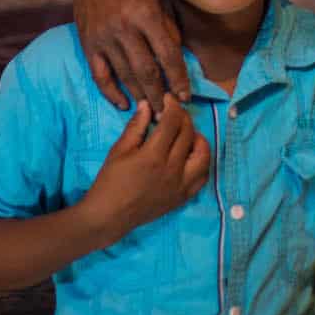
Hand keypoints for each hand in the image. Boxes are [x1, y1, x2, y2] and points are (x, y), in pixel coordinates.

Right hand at [72, 0, 190, 109]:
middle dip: (160, 96)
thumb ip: (168, 26)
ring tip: (151, 112)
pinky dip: (111, 93)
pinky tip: (124, 104)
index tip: (186, 97)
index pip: (167, 54)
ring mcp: (104, 37)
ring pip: (125, 77)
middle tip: (168, 114)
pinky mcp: (88, 44)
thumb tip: (177, 56)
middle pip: (146, 72)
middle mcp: (124, 27)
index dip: (179, 79)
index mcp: (146, 13)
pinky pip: (100, 76)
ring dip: (140, 98)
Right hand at [79, 97, 210, 243]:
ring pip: (203, 156)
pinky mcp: (183, 197)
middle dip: (183, 118)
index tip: (168, 99)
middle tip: (175, 113)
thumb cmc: (110, 181)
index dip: (172, 106)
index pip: (172, 122)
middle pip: (188, 134)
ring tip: (187, 134)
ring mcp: (181, 185)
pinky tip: (191, 156)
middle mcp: (173, 169)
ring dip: (198, 139)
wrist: (110, 215)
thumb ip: (136, 126)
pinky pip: (203, 177)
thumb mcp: (119, 150)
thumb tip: (147, 105)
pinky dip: (201, 163)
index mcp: (154, 155)